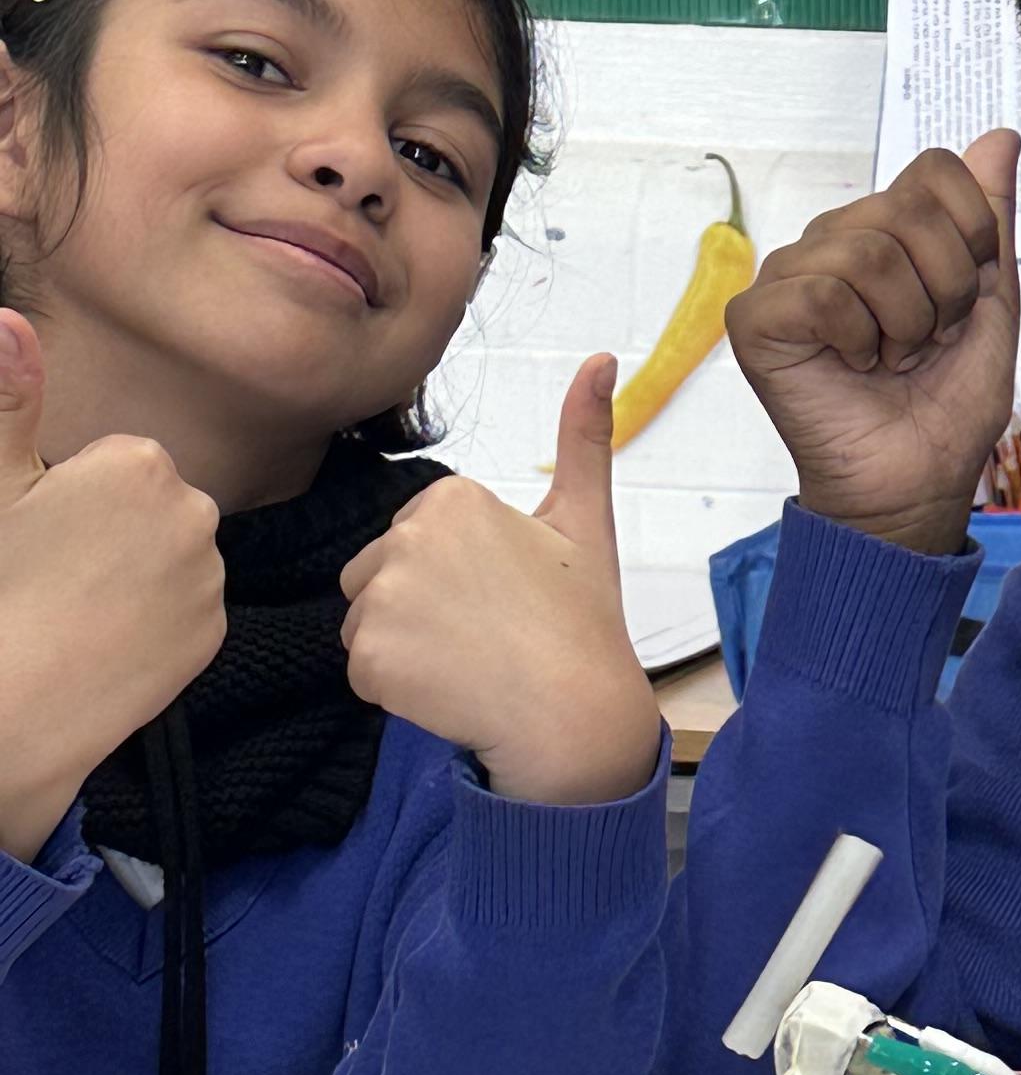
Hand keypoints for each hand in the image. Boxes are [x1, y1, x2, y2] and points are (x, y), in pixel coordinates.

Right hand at [0, 310, 225, 862]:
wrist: (16, 702)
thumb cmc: (1, 584)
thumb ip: (10, 399)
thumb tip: (7, 318)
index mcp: (139, 462)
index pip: (117, 464)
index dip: (72, 497)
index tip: (43, 532)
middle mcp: (194, 511)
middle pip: (151, 508)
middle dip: (112, 531)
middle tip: (57, 573)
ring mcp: (211, 576)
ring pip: (171, 558)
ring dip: (136, 575)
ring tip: (78, 608)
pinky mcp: (215, 633)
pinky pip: (188, 609)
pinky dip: (155, 622)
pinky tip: (107, 641)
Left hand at [340, 357, 660, 805]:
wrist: (577, 717)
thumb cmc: (583, 622)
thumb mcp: (585, 523)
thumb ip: (584, 437)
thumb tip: (603, 358)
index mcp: (452, 498)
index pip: (416, 540)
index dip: (457, 578)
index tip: (505, 600)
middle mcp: (408, 537)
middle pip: (381, 576)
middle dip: (423, 610)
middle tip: (488, 638)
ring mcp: (383, 598)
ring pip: (368, 622)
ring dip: (406, 651)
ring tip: (468, 666)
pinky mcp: (368, 656)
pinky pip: (363, 671)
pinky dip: (398, 691)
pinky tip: (451, 693)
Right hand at [725, 132, 1020, 557]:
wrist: (915, 485)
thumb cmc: (945, 407)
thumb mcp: (993, 306)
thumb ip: (992, 222)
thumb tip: (1000, 136)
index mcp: (887, 229)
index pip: (936, 170)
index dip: (971, 237)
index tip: (966, 301)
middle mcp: (833, 240)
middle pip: (907, 208)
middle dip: (945, 290)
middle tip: (926, 342)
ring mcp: (789, 275)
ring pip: (866, 252)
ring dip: (904, 323)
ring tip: (891, 359)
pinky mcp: (755, 317)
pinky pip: (823, 294)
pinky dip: (858, 340)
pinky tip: (854, 366)